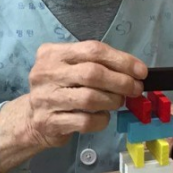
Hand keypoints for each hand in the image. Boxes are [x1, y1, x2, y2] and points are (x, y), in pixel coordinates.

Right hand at [25, 41, 146, 148]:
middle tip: (135, 88)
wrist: (32, 118)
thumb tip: (134, 72)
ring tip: (118, 102)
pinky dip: (101, 120)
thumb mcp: (70, 68)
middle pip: (92, 73)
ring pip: (89, 98)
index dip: (122, 60)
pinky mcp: (49, 122)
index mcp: (52, 53)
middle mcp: (45, 73)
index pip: (93, 50)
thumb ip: (96, 64)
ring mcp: (45, 98)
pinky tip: (103, 116)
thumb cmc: (60, 88)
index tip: (140, 71)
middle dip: (121, 81)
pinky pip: (85, 121)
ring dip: (113, 100)